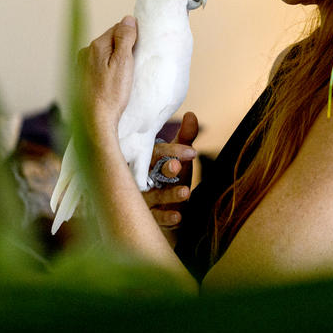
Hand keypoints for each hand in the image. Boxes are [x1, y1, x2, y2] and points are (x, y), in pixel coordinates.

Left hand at [78, 16, 136, 144]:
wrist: (95, 121)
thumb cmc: (111, 95)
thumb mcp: (124, 63)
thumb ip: (125, 38)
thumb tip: (128, 19)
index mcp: (96, 46)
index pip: (118, 28)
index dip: (132, 37)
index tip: (139, 51)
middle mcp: (85, 53)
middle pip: (110, 41)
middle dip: (122, 48)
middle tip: (133, 66)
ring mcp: (81, 66)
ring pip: (104, 54)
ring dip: (114, 60)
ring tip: (123, 77)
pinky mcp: (81, 78)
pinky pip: (98, 67)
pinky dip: (106, 71)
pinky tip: (112, 83)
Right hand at [143, 111, 198, 233]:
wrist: (161, 206)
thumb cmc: (168, 175)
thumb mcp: (178, 156)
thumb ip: (186, 136)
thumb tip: (191, 115)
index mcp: (147, 159)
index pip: (157, 152)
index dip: (173, 151)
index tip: (192, 152)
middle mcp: (140, 177)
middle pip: (150, 172)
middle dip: (165, 169)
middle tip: (177, 166)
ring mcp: (141, 197)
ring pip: (153, 195)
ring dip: (169, 194)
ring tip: (186, 191)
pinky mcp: (146, 216)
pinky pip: (154, 217)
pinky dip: (166, 217)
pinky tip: (178, 217)